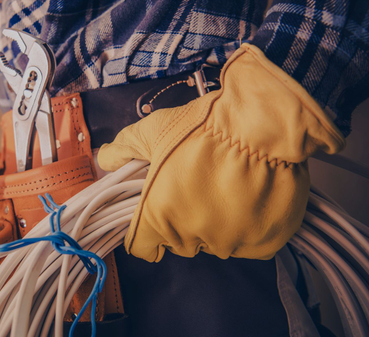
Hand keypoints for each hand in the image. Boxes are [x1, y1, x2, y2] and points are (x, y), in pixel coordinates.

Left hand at [98, 44, 344, 261]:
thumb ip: (124, 148)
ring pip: (216, 243)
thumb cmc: (202, 126)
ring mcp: (230, 243)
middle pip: (181, 242)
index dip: (147, 228)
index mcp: (159, 217)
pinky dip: (249, 229)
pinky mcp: (264, 243)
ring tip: (227, 189)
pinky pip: (249, 244)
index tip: (158, 212)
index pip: (143, 245)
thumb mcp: (154, 130)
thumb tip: (104, 158)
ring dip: (218, 224)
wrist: (261, 123)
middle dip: (184, 221)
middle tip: (197, 188)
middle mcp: (193, 238)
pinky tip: (250, 200)